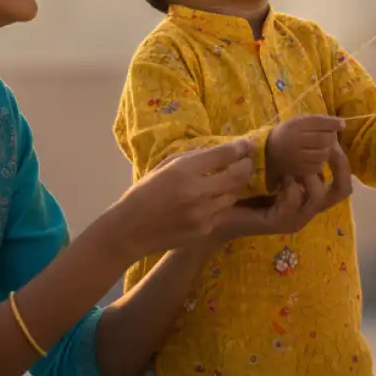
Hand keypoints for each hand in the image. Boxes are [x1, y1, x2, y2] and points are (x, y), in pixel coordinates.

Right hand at [109, 140, 254, 261]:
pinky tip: (215, 200)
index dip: (240, 147)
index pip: (224, 155)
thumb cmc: (144, 193)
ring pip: (233, 194)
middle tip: (247, 161)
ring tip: (231, 179)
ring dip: (235, 186)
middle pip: (237, 175)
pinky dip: (222, 204)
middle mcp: (197, 192)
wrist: (128, 231)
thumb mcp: (165, 167)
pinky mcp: (204, 230)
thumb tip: (220, 150)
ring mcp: (202, 214)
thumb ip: (194, 158)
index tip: (247, 144)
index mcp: (184, 171)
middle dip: (246, 166)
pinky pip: (222, 212)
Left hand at [219, 148, 352, 239]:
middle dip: (338, 167)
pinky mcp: (278, 223)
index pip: (343, 185)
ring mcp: (295, 218)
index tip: (333, 141)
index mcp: (310, 197)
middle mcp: (308, 209)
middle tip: (328, 149)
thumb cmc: (248, 188)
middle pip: (342, 192)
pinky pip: (294, 201)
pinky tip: (280, 176)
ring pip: (319, 196)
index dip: (342, 162)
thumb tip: (318, 135)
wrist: (219, 212)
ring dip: (311, 175)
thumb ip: (297, 160)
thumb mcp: (278, 168)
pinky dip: (290, 186)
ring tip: (296, 165)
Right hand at [265, 113, 345, 185]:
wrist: (268, 151)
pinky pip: (316, 166)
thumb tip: (341, 124)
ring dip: (327, 150)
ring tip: (322, 147)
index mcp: (295, 125)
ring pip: (322, 154)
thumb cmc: (289, 132)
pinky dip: (319, 162)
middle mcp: (294, 140)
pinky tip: (315, 157)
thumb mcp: (299, 121)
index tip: (342, 124)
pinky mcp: (296, 170)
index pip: (318, 123)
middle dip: (331, 138)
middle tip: (330, 137)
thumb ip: (318, 121)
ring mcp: (295, 157)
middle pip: (323, 139)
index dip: (333, 123)